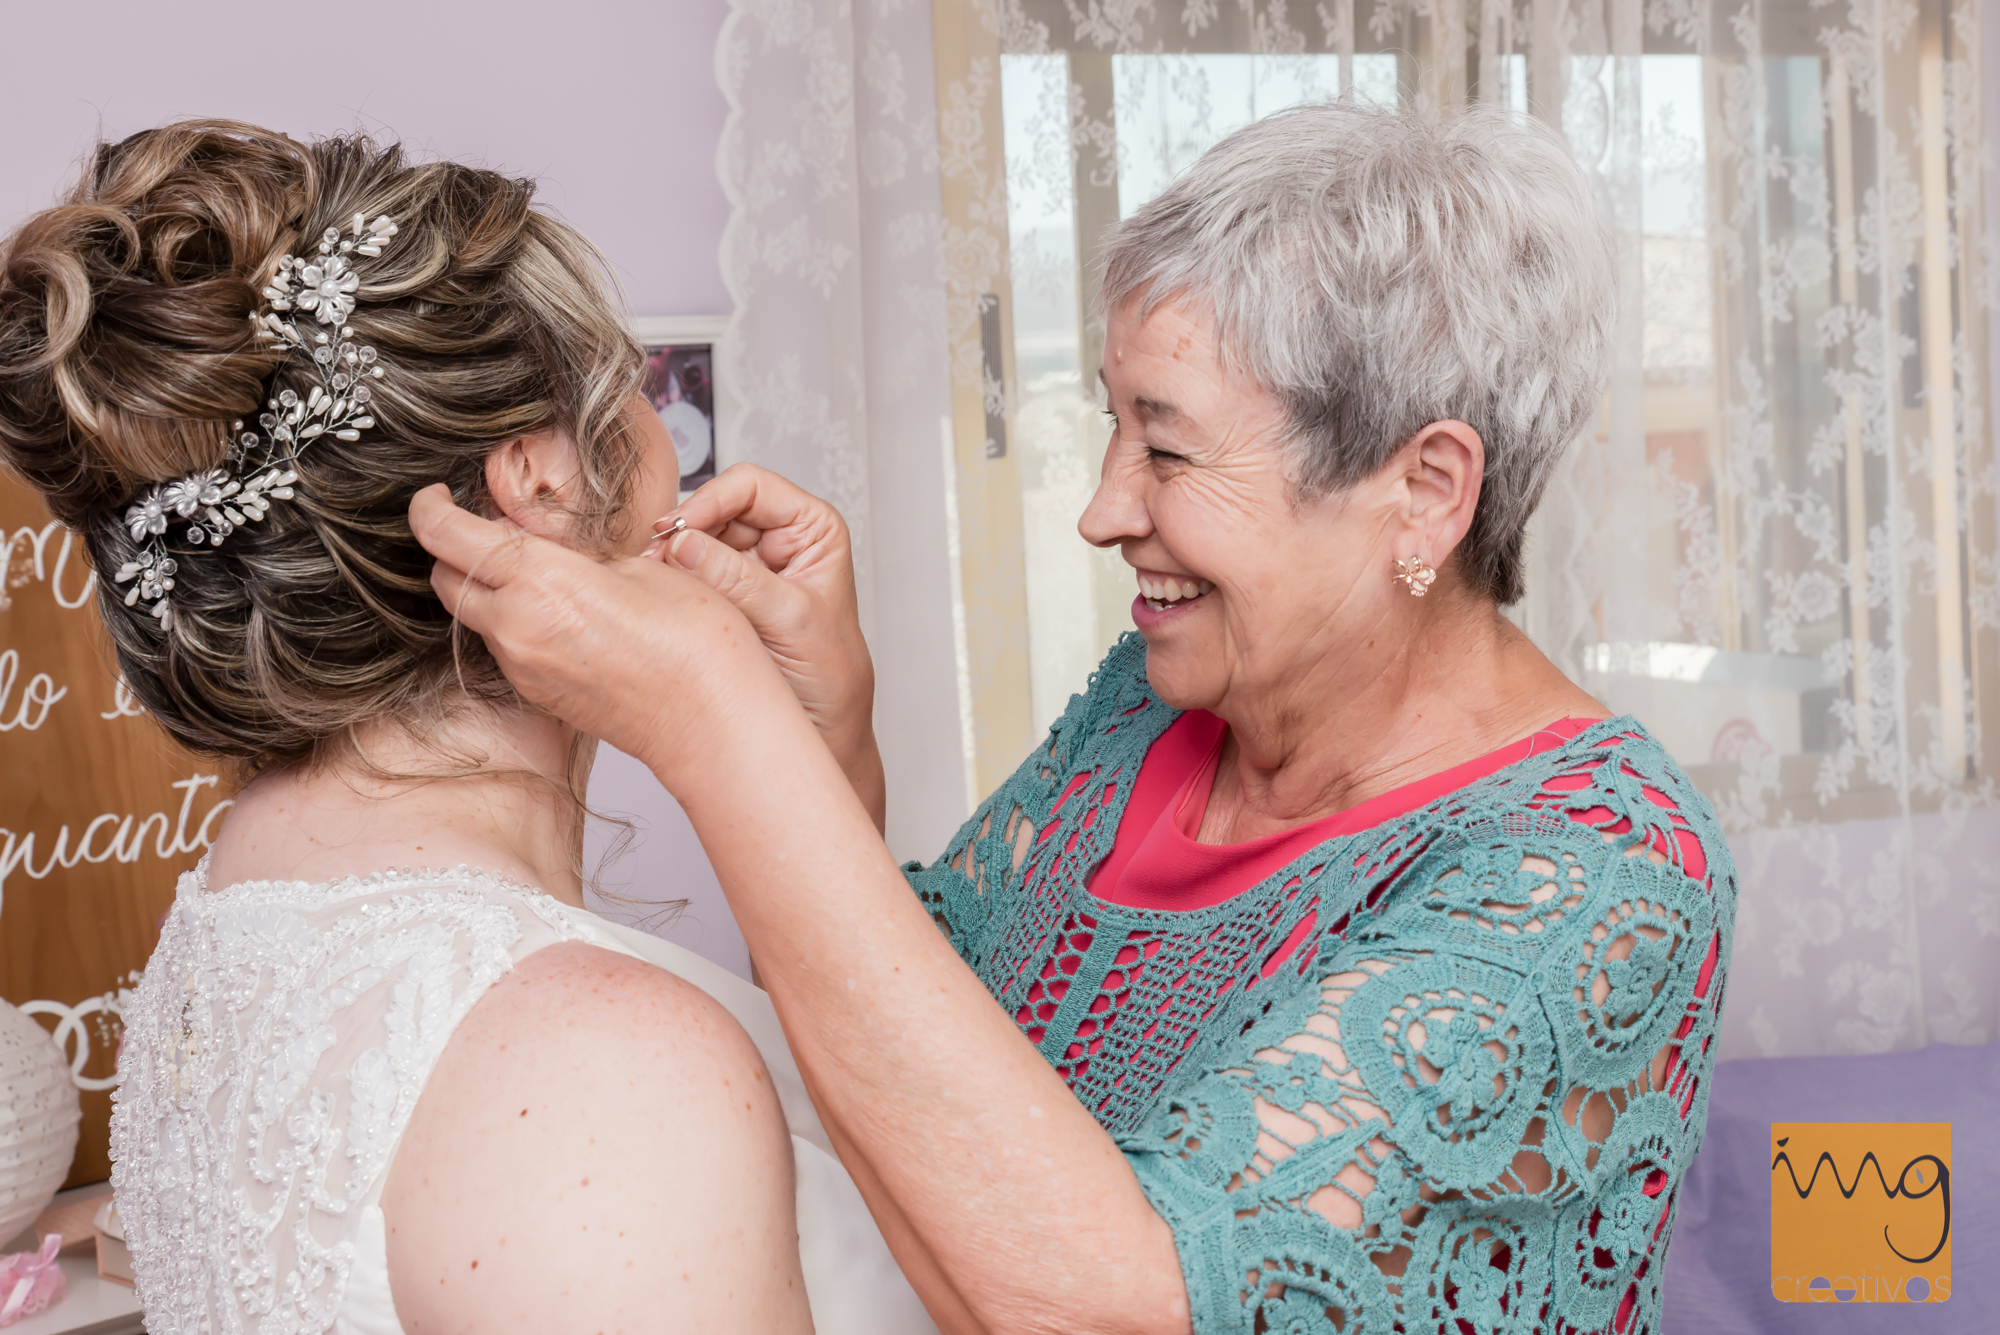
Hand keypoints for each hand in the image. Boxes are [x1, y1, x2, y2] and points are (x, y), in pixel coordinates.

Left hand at [407, 484, 795, 784]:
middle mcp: (515, 627)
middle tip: (492, 532)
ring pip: (475, 617)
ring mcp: (523, 667)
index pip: (444, 535)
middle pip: (445, 579)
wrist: (712, 721)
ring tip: (541, 576)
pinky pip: (506, 650)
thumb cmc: (695, 643)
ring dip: (489, 591)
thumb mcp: (641, 566)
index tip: (436, 497)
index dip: (428, 508)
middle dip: (455, 550)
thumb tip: (555, 551)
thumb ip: (580, 554)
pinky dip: (515, 625)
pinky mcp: (538, 695)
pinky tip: (563, 617)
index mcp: (537, 579)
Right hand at [650, 464, 884, 829]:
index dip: (709, 501)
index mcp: (813, 530)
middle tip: (654, 562)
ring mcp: (750, 568)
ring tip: (657, 585)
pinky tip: (661, 600)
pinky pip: (688, 574)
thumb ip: (737, 580)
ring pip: (696, 540)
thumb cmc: (830, 682)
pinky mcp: (725, 597)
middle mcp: (781, 540)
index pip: (751, 485)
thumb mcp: (789, 622)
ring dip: (672, 559)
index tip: (677, 532)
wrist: (824, 735)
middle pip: (716, 508)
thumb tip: (681, 542)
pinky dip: (671, 583)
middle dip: (684, 533)